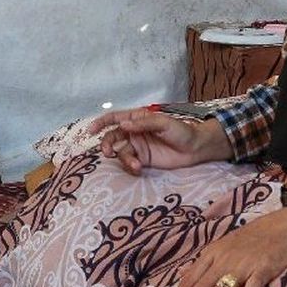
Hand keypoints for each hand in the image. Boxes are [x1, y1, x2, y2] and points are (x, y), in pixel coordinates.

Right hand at [88, 109, 220, 173]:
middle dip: (107, 144)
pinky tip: (138, 168)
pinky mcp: (143, 160)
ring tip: (136, 165)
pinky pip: (130, 163)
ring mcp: (138, 147)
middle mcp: (134, 132)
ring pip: (121, 153)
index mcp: (137, 119)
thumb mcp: (163, 122)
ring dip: (125, 159)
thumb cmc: (182, 131)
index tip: (91, 130)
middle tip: (108, 152)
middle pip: (112, 137)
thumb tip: (122, 126)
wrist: (195, 148)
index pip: (114, 118)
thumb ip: (143, 124)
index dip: (101, 122)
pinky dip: (131, 166)